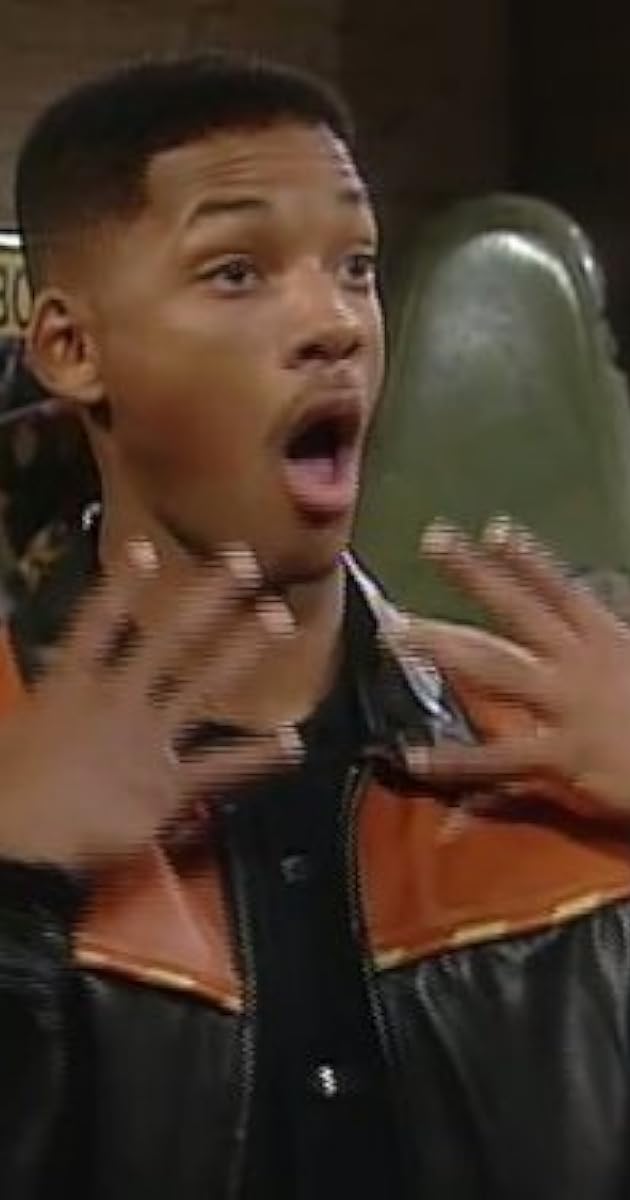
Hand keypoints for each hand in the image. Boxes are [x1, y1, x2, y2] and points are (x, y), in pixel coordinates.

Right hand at [0, 541, 299, 866]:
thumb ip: (49, 709)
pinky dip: (259, 756)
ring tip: (278, 616)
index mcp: (69, 688)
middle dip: (209, 596)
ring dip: (242, 648)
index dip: (123, 584)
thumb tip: (52, 689)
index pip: (97, 622)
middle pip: (168, 637)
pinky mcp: (165, 786)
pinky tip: (293, 742)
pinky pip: (221, 767)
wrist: (10, 844)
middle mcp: (115, 703)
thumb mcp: (20, 730)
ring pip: (201, 683)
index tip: (147, 549)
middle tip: (245, 560)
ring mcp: (145, 740)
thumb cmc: (7, 791)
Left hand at [389, 517, 629, 819]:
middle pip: (518, 610)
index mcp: (611, 642)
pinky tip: (413, 758)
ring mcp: (568, 706)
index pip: (564, 591)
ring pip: (493, 667)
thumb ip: (616, 646)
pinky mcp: (562, 758)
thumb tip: (601, 622)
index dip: (529, 560)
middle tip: (432, 540)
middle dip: (474, 573)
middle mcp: (583, 663)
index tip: (495, 528)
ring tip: (393, 632)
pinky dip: (453, 761)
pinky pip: (496, 760)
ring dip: (441, 646)